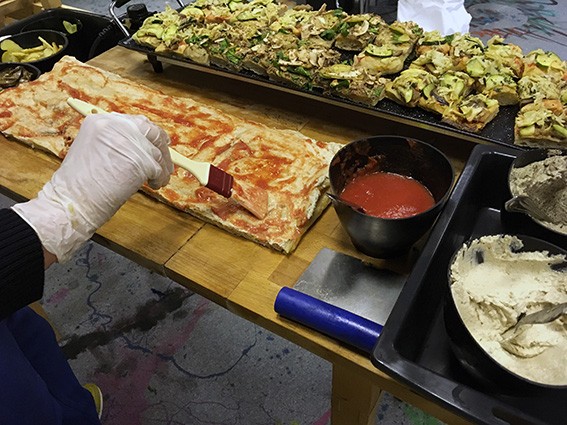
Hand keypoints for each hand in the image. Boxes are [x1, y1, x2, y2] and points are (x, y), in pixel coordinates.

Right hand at [12, 113, 172, 262]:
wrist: (72, 202)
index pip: (135, 122)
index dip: (149, 135)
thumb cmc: (80, 184)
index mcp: (101, 121)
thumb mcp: (93, 149)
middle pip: (151, 132)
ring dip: (162, 168)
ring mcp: (129, 143)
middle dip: (161, 148)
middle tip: (165, 162)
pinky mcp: (139, 162)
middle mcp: (115, 127)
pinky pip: (159, 170)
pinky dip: (160, 179)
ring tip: (157, 180)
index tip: (158, 142)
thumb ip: (115, 142)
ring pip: (157, 153)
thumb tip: (142, 145)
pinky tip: (154, 186)